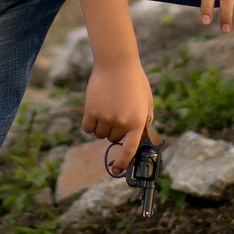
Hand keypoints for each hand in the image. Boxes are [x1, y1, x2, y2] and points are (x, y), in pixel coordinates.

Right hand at [82, 55, 155, 174]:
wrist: (116, 63)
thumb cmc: (134, 81)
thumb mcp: (146, 101)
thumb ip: (145, 120)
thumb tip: (140, 138)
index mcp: (138, 122)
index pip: (130, 150)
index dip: (122, 162)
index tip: (116, 170)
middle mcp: (122, 123)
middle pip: (112, 139)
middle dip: (114, 130)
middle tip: (116, 111)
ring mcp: (106, 118)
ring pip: (99, 134)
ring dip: (101, 126)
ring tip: (106, 107)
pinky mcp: (91, 111)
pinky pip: (87, 128)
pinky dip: (90, 123)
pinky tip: (95, 109)